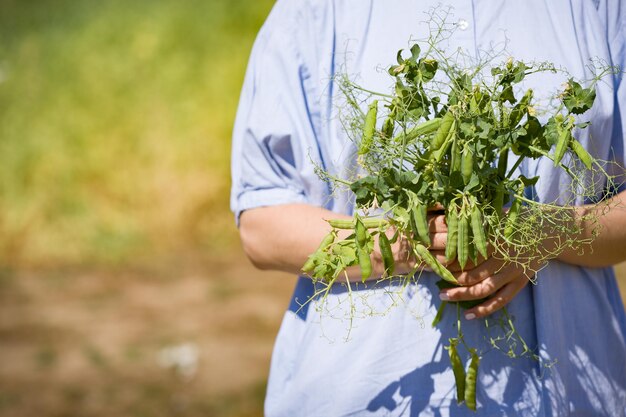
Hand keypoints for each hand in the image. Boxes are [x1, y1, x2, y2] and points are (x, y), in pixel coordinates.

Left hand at [426, 212, 540, 319]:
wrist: (550, 230)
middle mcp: (502, 257)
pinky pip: (501, 301)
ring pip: (483, 289)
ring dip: (462, 295)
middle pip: (471, 272)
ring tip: (443, 296)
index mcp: (495, 238)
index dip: (446, 258)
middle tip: (430, 278)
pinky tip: (469, 315)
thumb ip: (477, 218)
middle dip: (448, 277)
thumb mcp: (497, 213)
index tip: (430, 259)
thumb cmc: (518, 219)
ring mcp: (512, 273)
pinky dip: (484, 310)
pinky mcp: (520, 283)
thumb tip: (449, 214)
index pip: (465, 252)